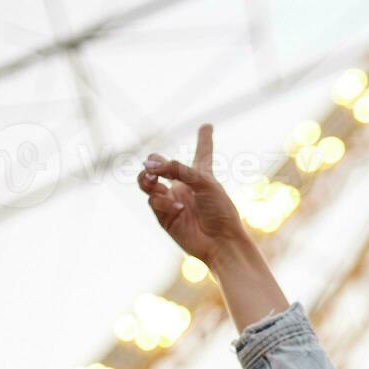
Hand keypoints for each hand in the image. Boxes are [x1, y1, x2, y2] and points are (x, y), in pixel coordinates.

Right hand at [137, 124, 251, 266]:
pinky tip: (178, 209)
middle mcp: (184, 186)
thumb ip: (177, 169)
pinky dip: (162, 201)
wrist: (221, 242)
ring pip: (147, 182)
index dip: (204, 140)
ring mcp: (171, 200)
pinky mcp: (163, 216)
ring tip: (154, 182)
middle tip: (156, 169)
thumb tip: (147, 166)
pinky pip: (153, 201)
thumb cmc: (221, 211)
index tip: (208, 126)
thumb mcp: (204, 182)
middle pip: (158, 165)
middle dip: (153, 163)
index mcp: (201, 175)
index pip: (202, 153)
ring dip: (148, 180)